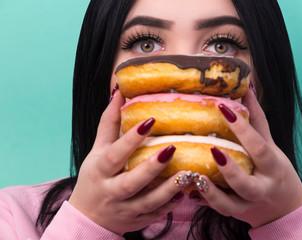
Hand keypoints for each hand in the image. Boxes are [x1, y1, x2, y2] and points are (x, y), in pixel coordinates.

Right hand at [68, 90, 188, 234]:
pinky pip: (155, 214)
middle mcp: (110, 192)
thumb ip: (109, 122)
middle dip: (151, 168)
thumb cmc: (94, 177)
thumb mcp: (97, 150)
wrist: (88, 217)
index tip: (150, 121)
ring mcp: (124, 210)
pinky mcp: (137, 221)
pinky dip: (170, 205)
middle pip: (131, 182)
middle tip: (172, 149)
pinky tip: (185, 192)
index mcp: (99, 170)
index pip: (114, 154)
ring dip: (168, 189)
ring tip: (188, 173)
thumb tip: (118, 92)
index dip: (131, 139)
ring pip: (148, 202)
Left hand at [193, 89, 301, 227]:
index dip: (242, 129)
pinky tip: (189, 191)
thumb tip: (248, 89)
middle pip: (246, 183)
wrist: (285, 209)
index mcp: (273, 167)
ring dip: (212, 193)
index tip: (224, 108)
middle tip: (213, 150)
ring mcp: (247, 205)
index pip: (259, 147)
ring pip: (229, 205)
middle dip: (230, 169)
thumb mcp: (272, 146)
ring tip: (196, 177)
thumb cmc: (276, 172)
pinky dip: (204, 202)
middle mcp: (262, 188)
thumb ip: (257, 120)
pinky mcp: (236, 213)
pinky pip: (218, 211)